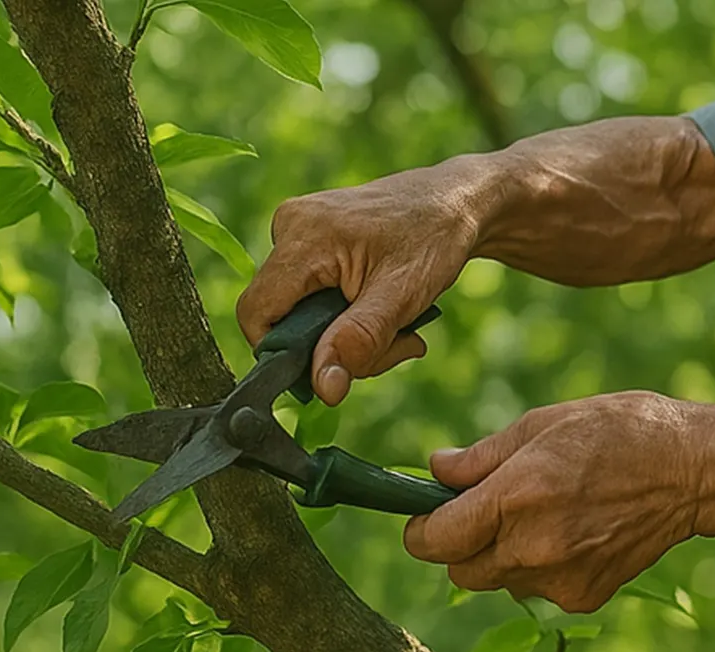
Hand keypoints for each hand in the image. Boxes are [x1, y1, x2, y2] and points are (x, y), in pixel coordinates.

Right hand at [235, 161, 486, 404]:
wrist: (459, 200)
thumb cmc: (436, 238)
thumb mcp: (403, 296)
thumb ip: (358, 341)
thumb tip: (323, 389)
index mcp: (302, 236)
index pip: (256, 312)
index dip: (284, 354)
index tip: (337, 368)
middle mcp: (289, 226)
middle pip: (283, 318)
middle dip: (336, 346)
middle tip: (394, 345)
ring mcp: (298, 230)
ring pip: (302, 312)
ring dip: (350, 335)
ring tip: (400, 326)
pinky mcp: (312, 238)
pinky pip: (314, 295)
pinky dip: (350, 315)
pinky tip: (386, 309)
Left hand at [404, 391, 703, 612]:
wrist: (691, 471)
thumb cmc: (619, 432)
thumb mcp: (542, 424)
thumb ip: (481, 457)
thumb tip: (435, 470)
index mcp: (515, 496)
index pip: (434, 540)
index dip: (421, 530)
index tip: (426, 517)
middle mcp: (532, 547)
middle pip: (460, 571)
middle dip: (462, 546)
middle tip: (489, 512)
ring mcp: (559, 579)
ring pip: (500, 582)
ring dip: (505, 557)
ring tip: (545, 516)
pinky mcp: (584, 598)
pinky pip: (539, 590)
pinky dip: (543, 569)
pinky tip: (576, 534)